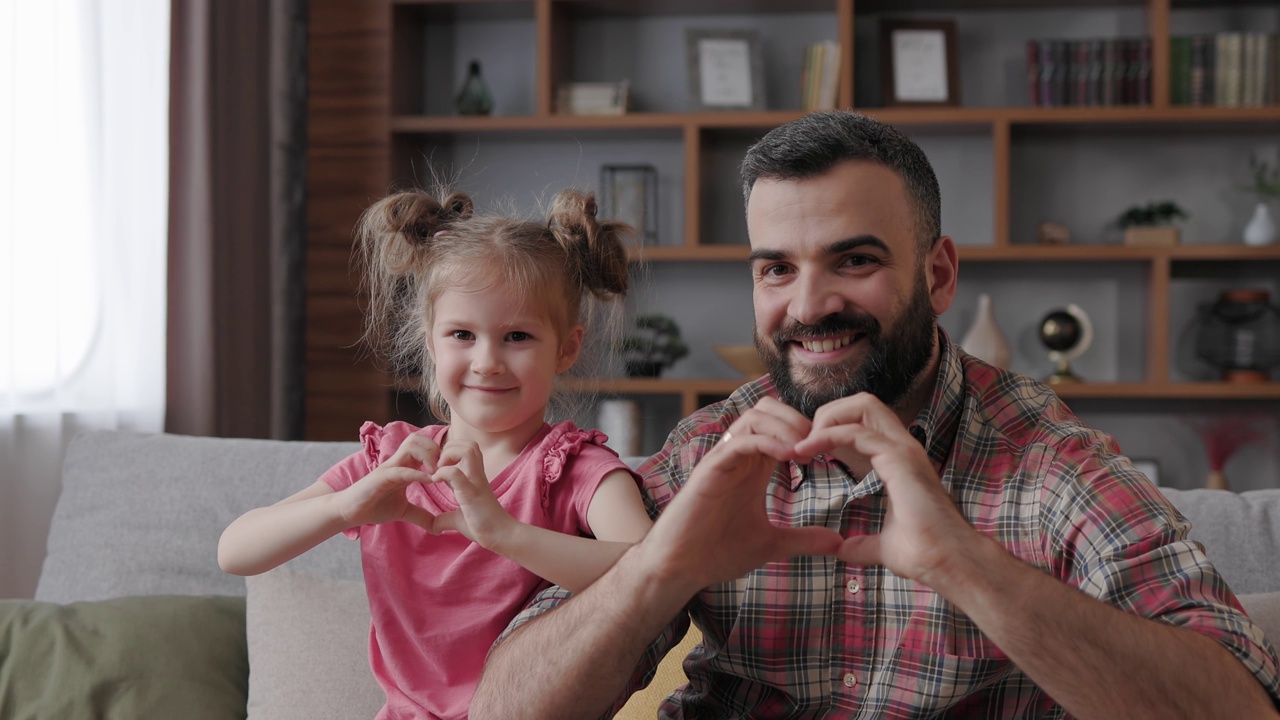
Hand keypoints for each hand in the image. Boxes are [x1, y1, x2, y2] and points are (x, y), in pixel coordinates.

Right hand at [336, 432, 439, 530]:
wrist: (350, 511)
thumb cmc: (375, 506)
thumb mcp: (404, 512)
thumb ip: (421, 515)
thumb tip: (438, 528)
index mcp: (406, 466)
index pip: (426, 447)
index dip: (441, 454)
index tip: (451, 471)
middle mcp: (399, 462)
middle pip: (420, 438)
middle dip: (437, 449)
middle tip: (445, 469)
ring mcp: (390, 467)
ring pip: (411, 445)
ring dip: (428, 456)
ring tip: (437, 474)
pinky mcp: (381, 477)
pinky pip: (401, 469)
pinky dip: (417, 473)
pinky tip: (429, 481)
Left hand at [430, 439, 515, 549]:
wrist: (501, 537)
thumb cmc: (483, 527)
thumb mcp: (459, 520)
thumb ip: (446, 519)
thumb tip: (433, 526)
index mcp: (474, 477)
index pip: (466, 450)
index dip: (449, 452)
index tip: (437, 468)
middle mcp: (477, 474)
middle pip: (468, 443)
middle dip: (448, 448)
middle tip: (437, 466)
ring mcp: (476, 482)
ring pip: (467, 450)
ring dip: (448, 455)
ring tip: (438, 470)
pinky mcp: (472, 493)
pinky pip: (456, 473)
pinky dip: (442, 473)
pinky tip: (436, 481)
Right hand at [639, 396, 842, 593]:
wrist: (680, 568)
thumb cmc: (717, 552)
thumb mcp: (771, 544)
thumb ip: (803, 539)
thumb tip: (838, 542)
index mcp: (752, 467)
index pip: (778, 425)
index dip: (805, 431)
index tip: (826, 454)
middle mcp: (737, 457)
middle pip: (767, 410)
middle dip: (796, 419)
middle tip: (816, 445)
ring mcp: (723, 461)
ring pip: (754, 417)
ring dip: (784, 426)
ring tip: (803, 449)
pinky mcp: (710, 471)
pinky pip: (739, 441)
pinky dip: (766, 442)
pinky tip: (787, 457)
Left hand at [793, 392, 977, 585]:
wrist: (947, 564)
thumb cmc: (924, 554)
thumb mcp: (882, 546)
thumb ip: (861, 544)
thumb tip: (842, 549)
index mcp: (898, 461)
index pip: (863, 423)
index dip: (832, 430)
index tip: (806, 453)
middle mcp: (903, 448)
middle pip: (862, 403)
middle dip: (828, 413)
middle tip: (804, 442)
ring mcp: (904, 449)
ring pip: (863, 405)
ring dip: (828, 418)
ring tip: (804, 443)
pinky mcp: (900, 458)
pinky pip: (857, 432)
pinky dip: (828, 435)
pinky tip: (807, 449)